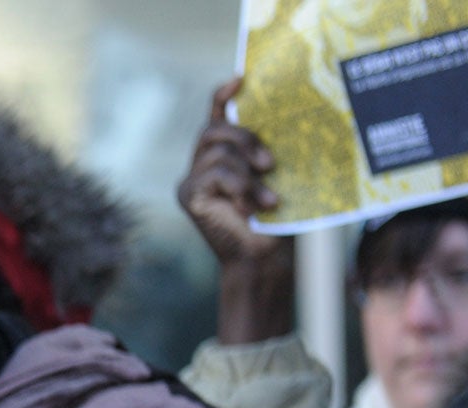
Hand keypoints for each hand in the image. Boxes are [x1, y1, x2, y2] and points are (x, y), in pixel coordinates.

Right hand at [178, 78, 284, 265]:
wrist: (262, 256)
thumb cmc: (276, 218)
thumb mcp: (277, 175)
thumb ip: (268, 150)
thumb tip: (291, 116)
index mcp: (222, 157)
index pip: (216, 117)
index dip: (223, 95)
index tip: (240, 79)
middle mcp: (201, 166)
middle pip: (214, 129)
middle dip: (245, 138)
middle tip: (269, 164)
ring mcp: (191, 181)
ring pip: (217, 150)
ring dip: (247, 173)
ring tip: (268, 199)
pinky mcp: (188, 196)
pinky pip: (215, 173)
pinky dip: (238, 187)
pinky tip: (250, 208)